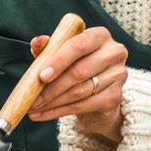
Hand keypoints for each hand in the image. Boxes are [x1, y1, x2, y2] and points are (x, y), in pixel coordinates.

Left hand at [27, 27, 128, 142]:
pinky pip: (84, 106)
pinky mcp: (116, 96)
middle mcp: (114, 52)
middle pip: (79, 72)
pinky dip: (60, 111)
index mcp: (98, 35)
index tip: (41, 76)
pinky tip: (44, 114)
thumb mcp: (59, 53)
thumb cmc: (73, 65)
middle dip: (51, 88)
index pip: (78, 46)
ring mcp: (118, 75)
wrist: (96, 90)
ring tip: (34, 108)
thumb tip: (37, 41)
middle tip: (32, 99)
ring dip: (53, 102)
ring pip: (80, 91)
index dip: (58, 61)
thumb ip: (48, 47)